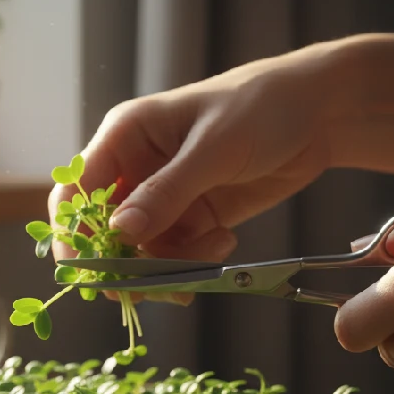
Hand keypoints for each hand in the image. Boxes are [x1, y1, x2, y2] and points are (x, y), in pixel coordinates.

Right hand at [48, 44, 340, 303]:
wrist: (320, 113)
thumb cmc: (261, 107)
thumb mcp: (213, 148)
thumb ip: (166, 192)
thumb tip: (119, 233)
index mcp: (124, 138)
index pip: (76, 192)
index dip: (73, 233)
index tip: (89, 271)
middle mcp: (135, 170)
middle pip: (104, 233)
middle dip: (126, 263)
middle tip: (154, 286)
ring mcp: (164, 198)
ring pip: (142, 252)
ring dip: (169, 266)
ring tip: (212, 253)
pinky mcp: (193, 217)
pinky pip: (176, 255)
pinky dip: (195, 263)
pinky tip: (225, 243)